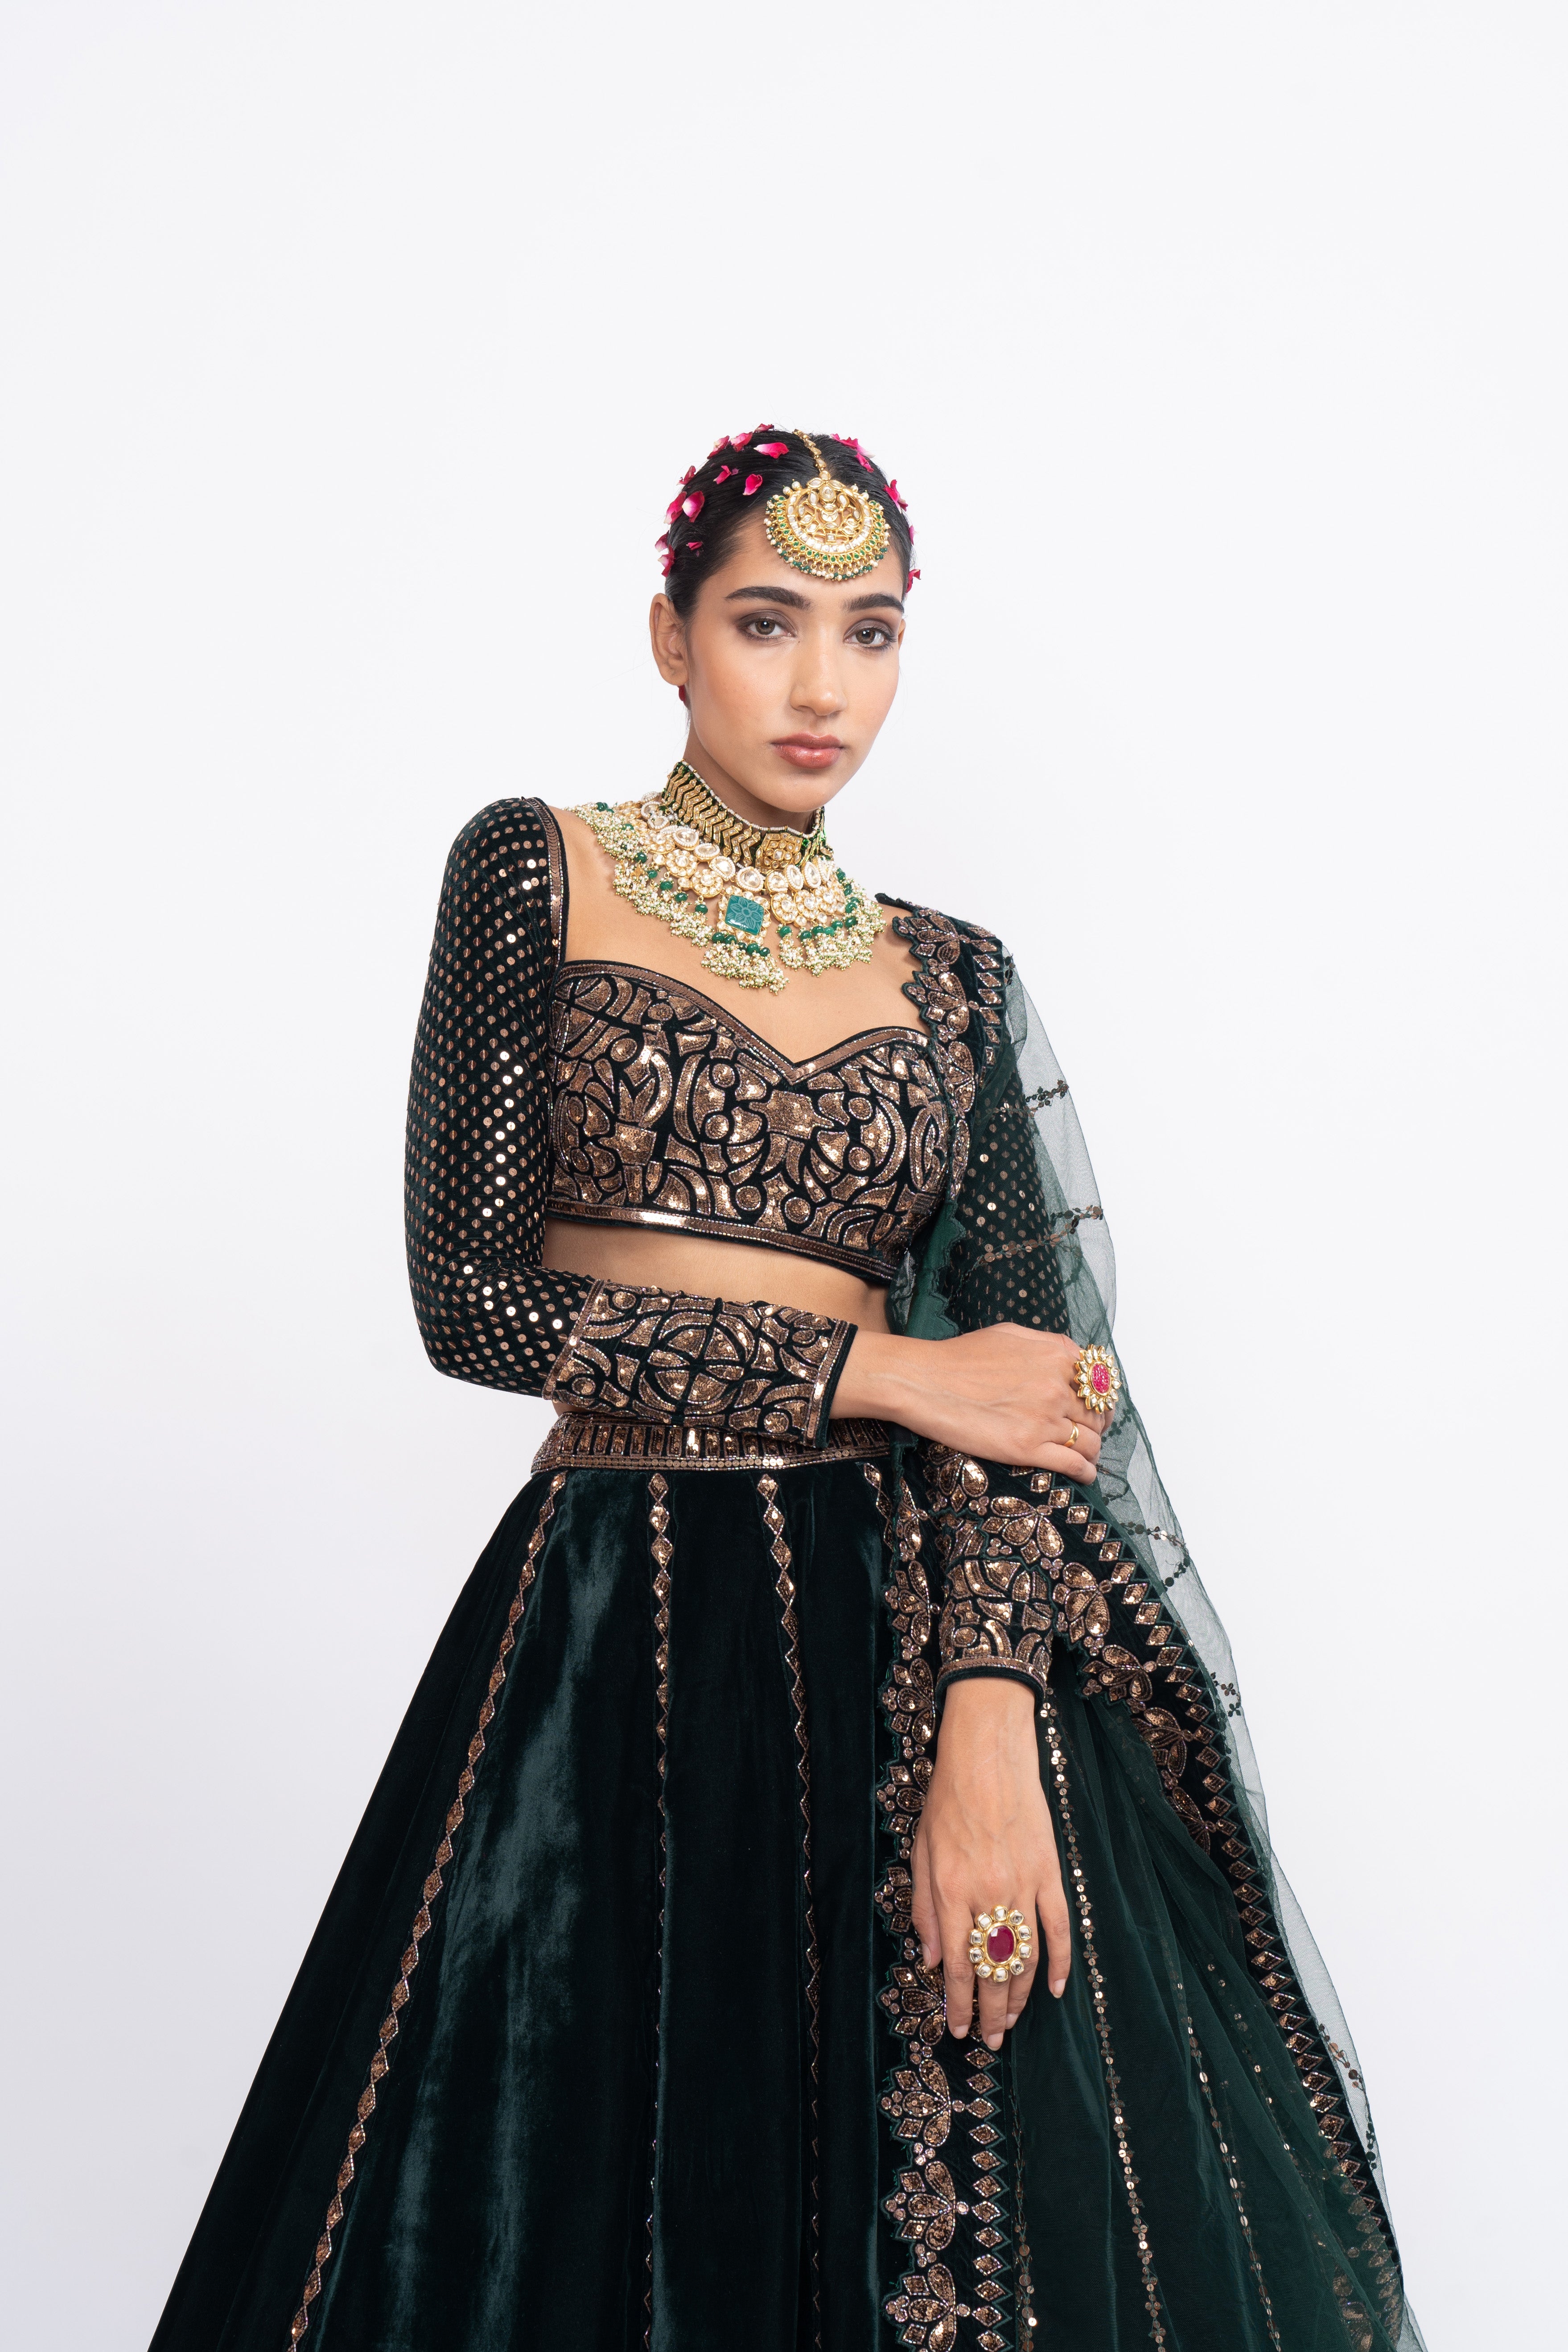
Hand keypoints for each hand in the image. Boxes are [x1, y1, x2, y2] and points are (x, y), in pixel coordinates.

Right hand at [833, 1325, 1107, 1481]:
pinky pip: (1076, 1465)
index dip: (1099, 1399)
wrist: (924, 1381)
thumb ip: (1048, 1345)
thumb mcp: (1011, 1335)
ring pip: (1090, 1442)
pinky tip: (1083, 1474)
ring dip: (1091, 1451)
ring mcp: (1045, 1418)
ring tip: (1083, 1456)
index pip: (1100, 1382)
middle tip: (1086, 1434)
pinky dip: (1086, 1471)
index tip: (1093, 1409)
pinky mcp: (1029, 1448)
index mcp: (1057, 1355)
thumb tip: (1072, 1360)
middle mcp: (1058, 1386)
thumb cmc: (960, 1357)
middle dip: (1095, 1426)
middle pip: (1097, 1415)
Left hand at [911, 1676, 1070, 2047]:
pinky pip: (1059, 1928)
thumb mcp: (922, 1850)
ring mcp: (1024, 1885)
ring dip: (1020, 1996)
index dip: (958, 2005)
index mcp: (952, 1890)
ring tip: (1012, 2022)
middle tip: (990, 2039)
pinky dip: (1060, 1962)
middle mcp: (988, 1894)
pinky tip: (1058, 1989)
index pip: (956, 1965)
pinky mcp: (1050, 1872)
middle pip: (992, 1971)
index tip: (958, 2030)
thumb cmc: (948, 1798)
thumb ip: (926, 1908)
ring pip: (1026, 1958)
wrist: (988, 1753)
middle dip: (990, 2013)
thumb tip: (931, 1959)